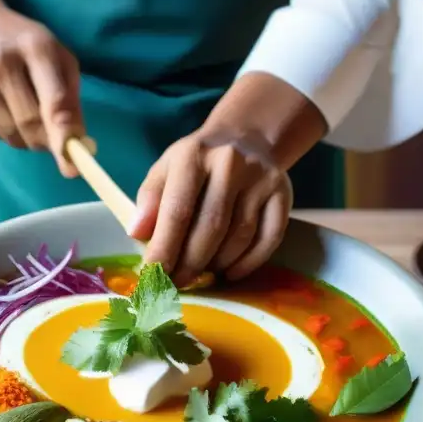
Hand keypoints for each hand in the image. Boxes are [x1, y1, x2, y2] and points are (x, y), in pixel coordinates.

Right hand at [0, 5, 82, 176]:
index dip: (64, 133)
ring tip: (25, 108)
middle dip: (50, 140)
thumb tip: (77, 143)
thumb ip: (70, 97)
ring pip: (14, 137)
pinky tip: (3, 104)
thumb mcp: (57, 56)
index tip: (74, 162)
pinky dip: (9, 130)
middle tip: (57, 138)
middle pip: (32, 126)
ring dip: (29, 136)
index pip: (52, 100)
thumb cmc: (24, 42)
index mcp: (35, 48)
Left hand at [129, 72, 327, 283]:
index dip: (164, 248)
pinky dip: (249, 263)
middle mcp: (231, 164)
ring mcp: (261, 179)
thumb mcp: (166, 169)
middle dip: (190, 263)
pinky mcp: (284, 194)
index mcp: (194, 156)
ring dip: (217, 264)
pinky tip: (231, 272)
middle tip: (176, 283)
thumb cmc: (198, 163)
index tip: (153, 274)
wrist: (245, 138)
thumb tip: (138, 234)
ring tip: (200, 274)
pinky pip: (269, 239)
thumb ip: (149, 200)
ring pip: (239, 237)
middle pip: (211, 228)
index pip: (177, 210)